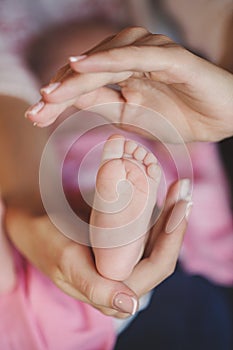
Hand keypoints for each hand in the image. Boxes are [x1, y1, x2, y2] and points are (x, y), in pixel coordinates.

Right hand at [5, 179, 191, 317]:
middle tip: (182, 190)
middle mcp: (125, 279)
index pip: (156, 268)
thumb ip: (96, 288)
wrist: (34, 226)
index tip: (180, 207)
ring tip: (179, 188)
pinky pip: (147, 230)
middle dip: (176, 221)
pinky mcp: (123, 245)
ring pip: (158, 240)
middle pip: (162, 251)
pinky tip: (164, 194)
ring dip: (170, 213)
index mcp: (114, 293)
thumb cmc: (47, 243)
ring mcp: (125, 261)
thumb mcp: (67, 263)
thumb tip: (130, 304)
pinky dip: (158, 211)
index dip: (173, 239)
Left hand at [26, 26, 232, 141]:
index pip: (85, 83)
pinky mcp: (172, 57)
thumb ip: (105, 105)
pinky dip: (109, 59)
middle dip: (60, 89)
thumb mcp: (134, 119)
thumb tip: (71, 101)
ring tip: (51, 94)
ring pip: (108, 59)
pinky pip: (137, 56)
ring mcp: (153, 55)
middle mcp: (134, 59)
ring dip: (78, 76)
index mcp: (124, 74)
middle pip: (90, 69)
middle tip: (36, 110)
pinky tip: (82, 65)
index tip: (35, 117)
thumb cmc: (180, 118)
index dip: (59, 98)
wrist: (222, 119)